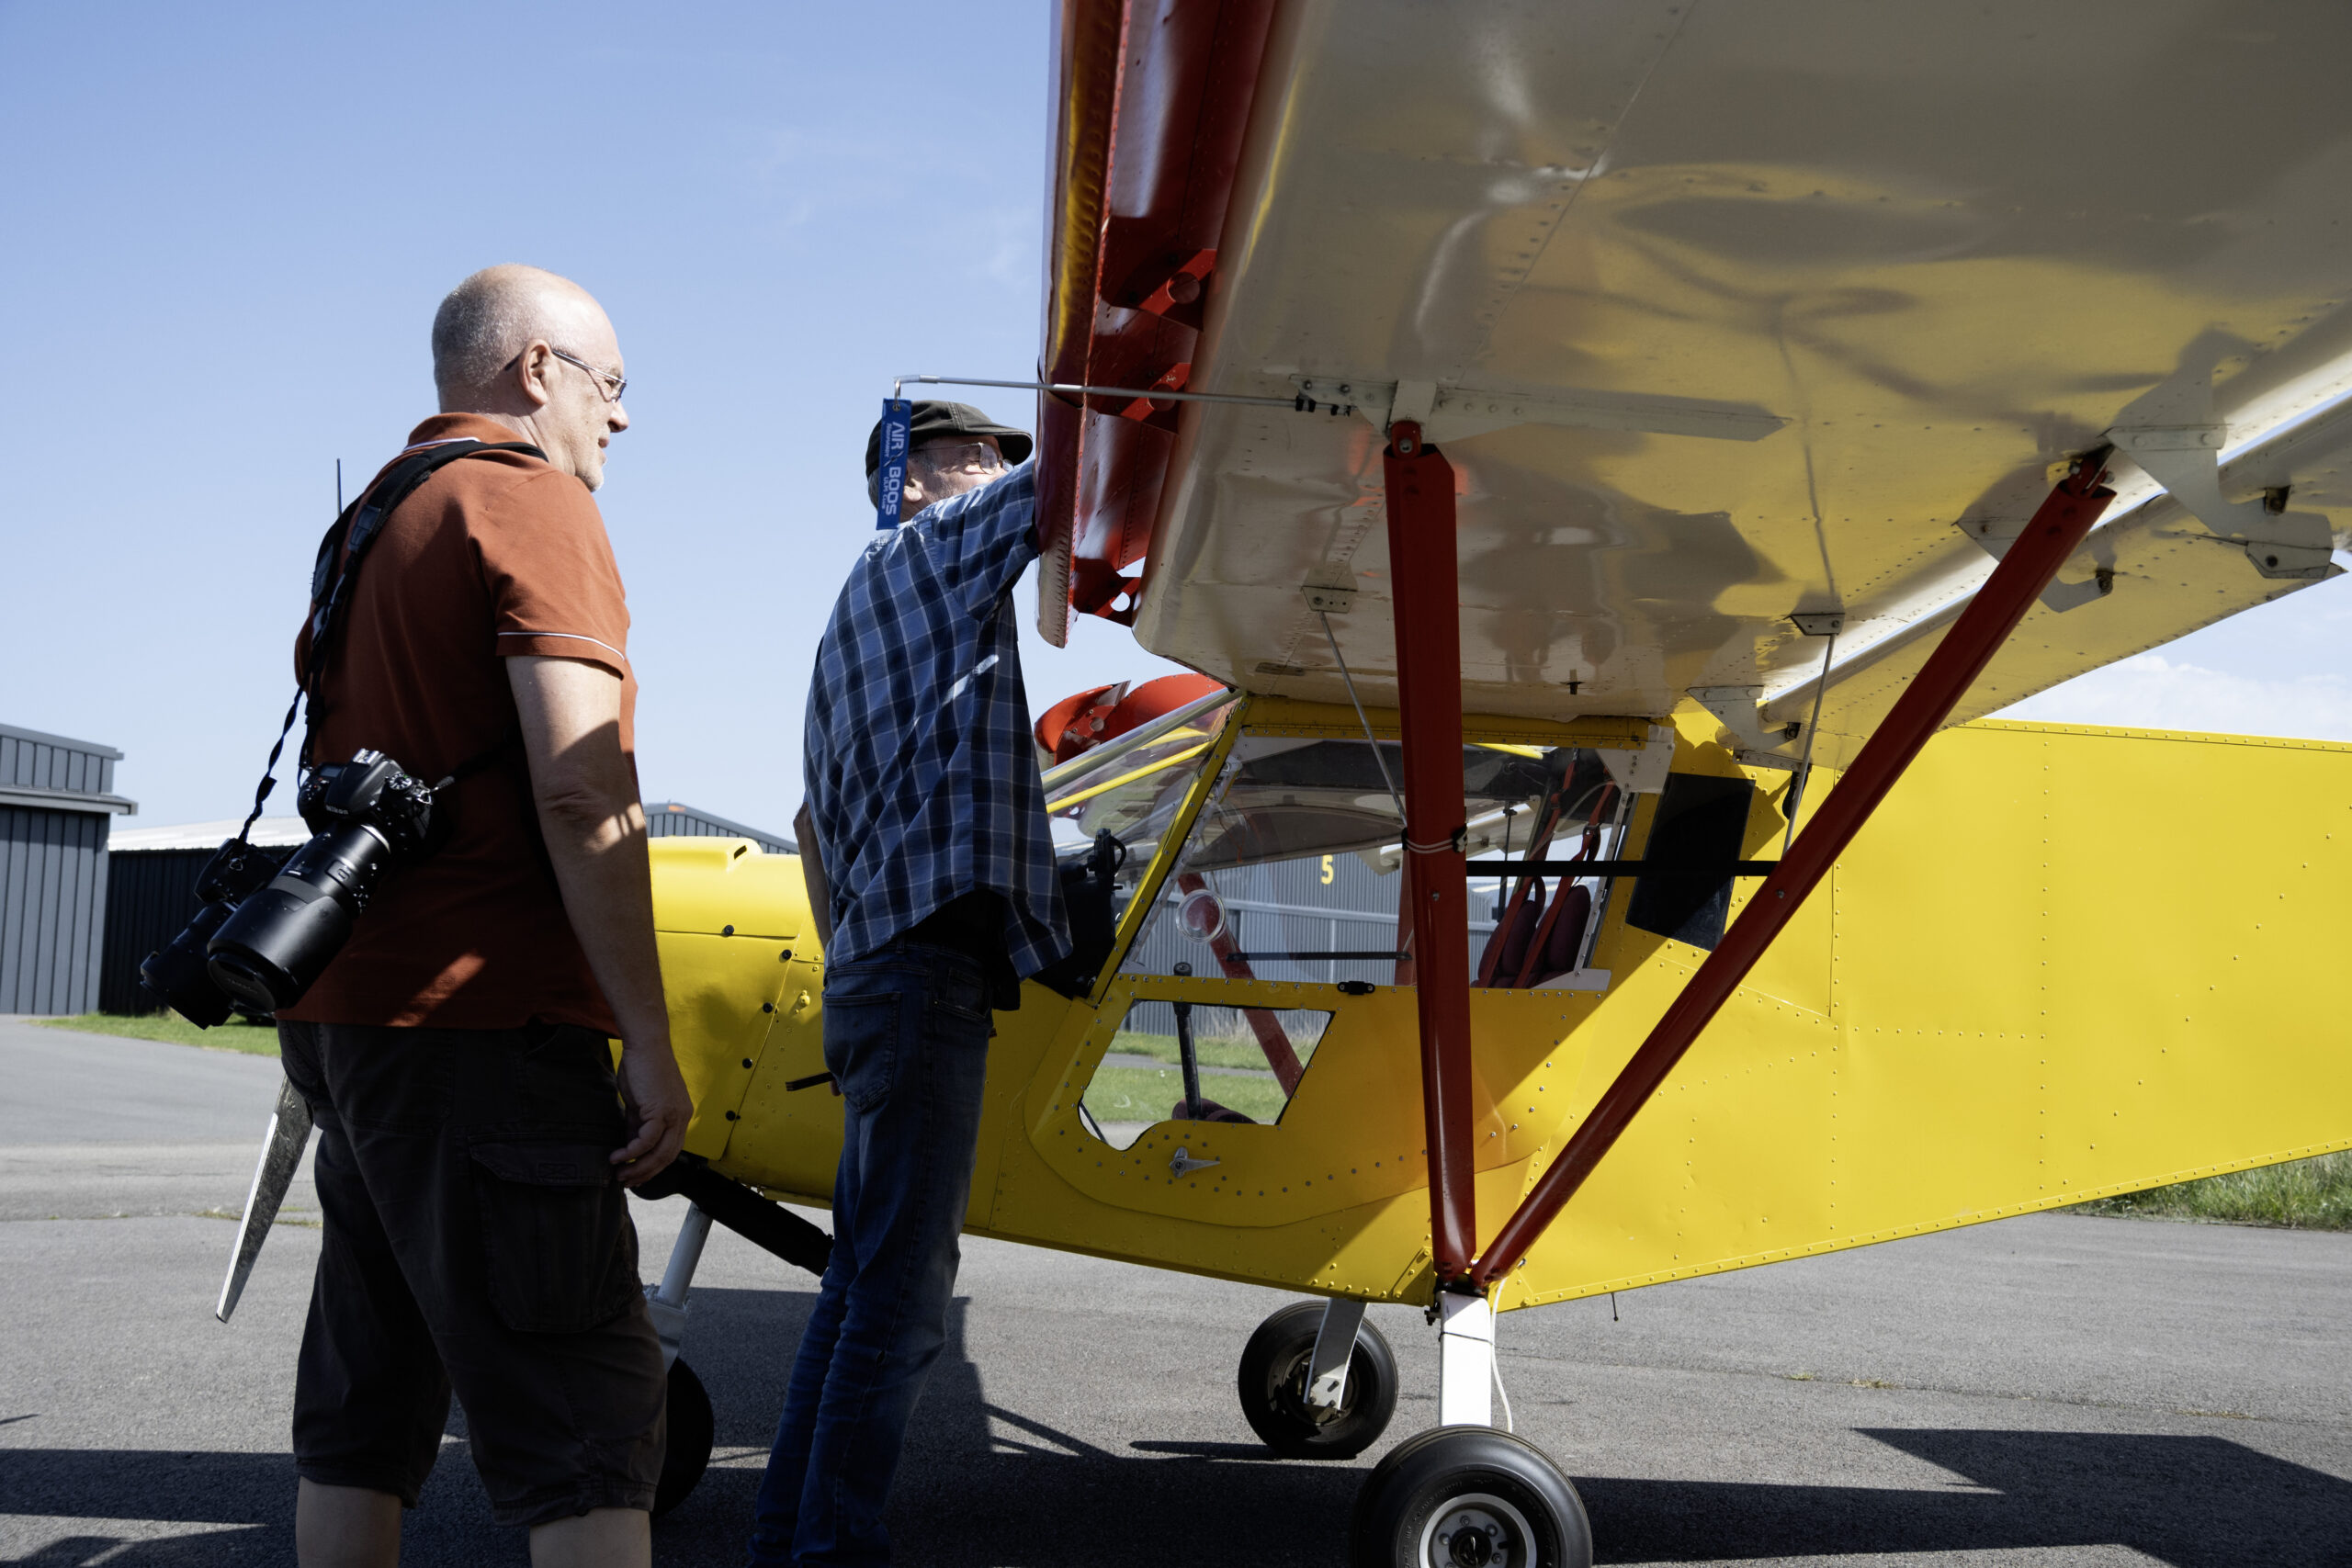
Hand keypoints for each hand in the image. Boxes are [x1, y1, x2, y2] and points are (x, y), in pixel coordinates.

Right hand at [611, 1038, 692, 1185]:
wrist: (645, 1044)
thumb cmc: (642, 1069)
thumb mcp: (640, 1103)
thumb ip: (638, 1124)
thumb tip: (631, 1145)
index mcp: (681, 1115)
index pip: (671, 1150)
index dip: (654, 1167)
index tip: (637, 1176)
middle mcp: (682, 1117)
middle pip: (667, 1157)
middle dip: (645, 1173)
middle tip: (626, 1180)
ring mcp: (674, 1114)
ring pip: (659, 1152)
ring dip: (638, 1167)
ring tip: (619, 1173)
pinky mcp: (661, 1110)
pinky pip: (647, 1140)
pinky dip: (631, 1151)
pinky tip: (617, 1156)